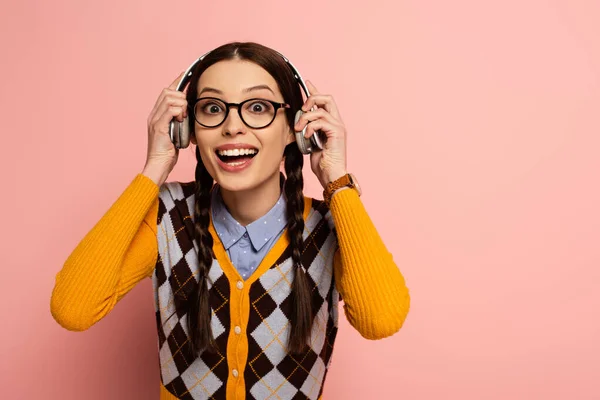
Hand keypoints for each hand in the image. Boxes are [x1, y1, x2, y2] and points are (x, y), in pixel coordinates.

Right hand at [142, 71, 187, 185]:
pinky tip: (181, 119)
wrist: (158, 165)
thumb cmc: (168, 153)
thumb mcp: (176, 132)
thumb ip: (180, 121)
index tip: (186, 75)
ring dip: (181, 105)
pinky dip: (178, 111)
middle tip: (187, 111)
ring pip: (169, 98)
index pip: (166, 92)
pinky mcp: (158, 127)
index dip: (176, 82)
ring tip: (184, 118)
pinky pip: (169, 110)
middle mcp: (154, 115)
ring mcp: (154, 120)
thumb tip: (190, 112)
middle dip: (181, 97)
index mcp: (157, 115)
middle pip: (167, 91)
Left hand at [293, 80, 346, 188]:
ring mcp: (339, 127)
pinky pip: (321, 121)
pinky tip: (306, 135)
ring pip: (321, 110)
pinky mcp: (337, 133)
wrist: (331, 176)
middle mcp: (337, 123)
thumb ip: (308, 131)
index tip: (306, 83)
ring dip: (306, 117)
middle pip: (328, 98)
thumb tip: (298, 123)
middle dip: (312, 98)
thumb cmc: (322, 165)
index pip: (325, 102)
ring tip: (299, 128)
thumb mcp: (310, 144)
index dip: (315, 91)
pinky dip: (310, 126)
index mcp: (332, 125)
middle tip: (302, 109)